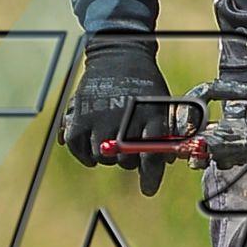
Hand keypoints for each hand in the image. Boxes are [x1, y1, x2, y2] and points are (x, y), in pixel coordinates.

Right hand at [61, 41, 171, 194]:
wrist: (119, 56)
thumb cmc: (145, 85)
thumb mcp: (163, 104)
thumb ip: (166, 134)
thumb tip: (168, 163)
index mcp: (149, 115)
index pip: (151, 155)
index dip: (151, 176)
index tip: (148, 190)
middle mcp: (123, 118)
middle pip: (126, 161)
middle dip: (130, 163)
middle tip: (130, 153)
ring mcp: (99, 118)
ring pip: (102, 159)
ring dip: (108, 158)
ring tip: (111, 146)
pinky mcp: (79, 117)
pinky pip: (79, 149)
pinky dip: (85, 155)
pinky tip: (93, 152)